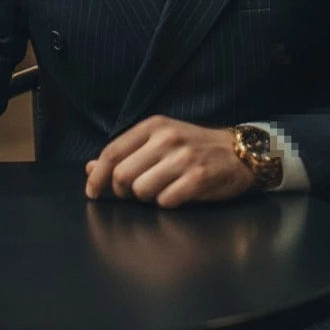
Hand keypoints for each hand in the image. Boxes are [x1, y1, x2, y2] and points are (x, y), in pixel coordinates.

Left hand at [84, 115, 255, 208]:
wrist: (239, 152)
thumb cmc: (194, 147)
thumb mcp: (159, 140)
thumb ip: (125, 153)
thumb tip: (90, 168)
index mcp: (153, 126)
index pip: (112, 152)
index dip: (96, 176)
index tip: (92, 192)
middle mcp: (166, 139)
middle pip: (122, 175)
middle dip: (123, 191)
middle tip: (134, 193)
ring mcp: (183, 158)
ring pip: (141, 191)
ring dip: (146, 198)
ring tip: (161, 190)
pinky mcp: (198, 178)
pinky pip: (165, 201)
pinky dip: (167, 203)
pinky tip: (177, 195)